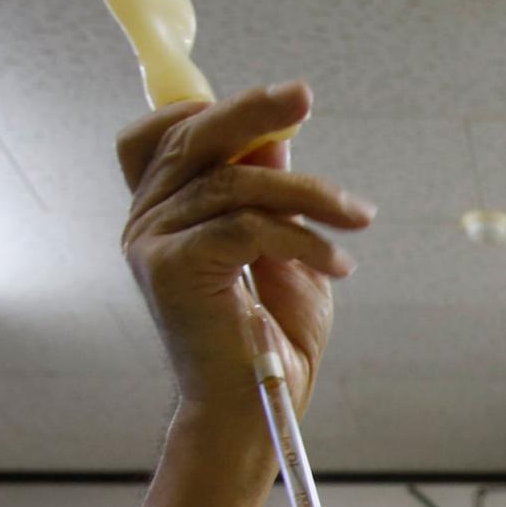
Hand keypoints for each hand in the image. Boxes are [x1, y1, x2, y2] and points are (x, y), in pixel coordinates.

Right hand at [116, 82, 373, 420]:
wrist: (254, 412)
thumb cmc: (271, 340)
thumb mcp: (283, 253)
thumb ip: (273, 197)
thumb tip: (275, 136)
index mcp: (165, 213)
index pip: (167, 135)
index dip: (213, 109)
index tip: (281, 103)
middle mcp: (147, 221)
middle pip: (193, 138)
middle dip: (254, 111)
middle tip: (304, 94)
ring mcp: (152, 243)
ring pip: (236, 183)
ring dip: (311, 195)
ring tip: (358, 220)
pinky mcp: (171, 268)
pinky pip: (246, 226)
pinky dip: (303, 237)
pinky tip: (338, 264)